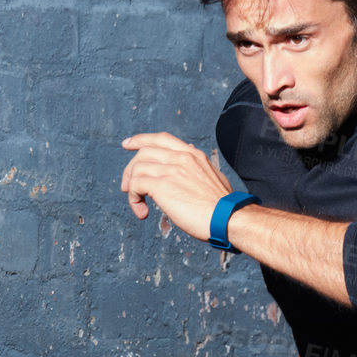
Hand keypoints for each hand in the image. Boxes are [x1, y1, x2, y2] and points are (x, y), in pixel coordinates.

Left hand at [120, 131, 234, 243]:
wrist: (228, 218)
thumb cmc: (222, 207)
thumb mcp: (212, 179)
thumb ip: (197, 170)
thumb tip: (191, 168)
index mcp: (193, 155)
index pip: (161, 139)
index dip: (141, 140)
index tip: (128, 144)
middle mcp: (181, 157)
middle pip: (144, 152)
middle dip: (130, 169)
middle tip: (127, 187)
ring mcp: (171, 170)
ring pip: (136, 169)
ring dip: (131, 188)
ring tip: (139, 205)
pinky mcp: (162, 185)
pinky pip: (135, 185)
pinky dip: (133, 199)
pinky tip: (142, 212)